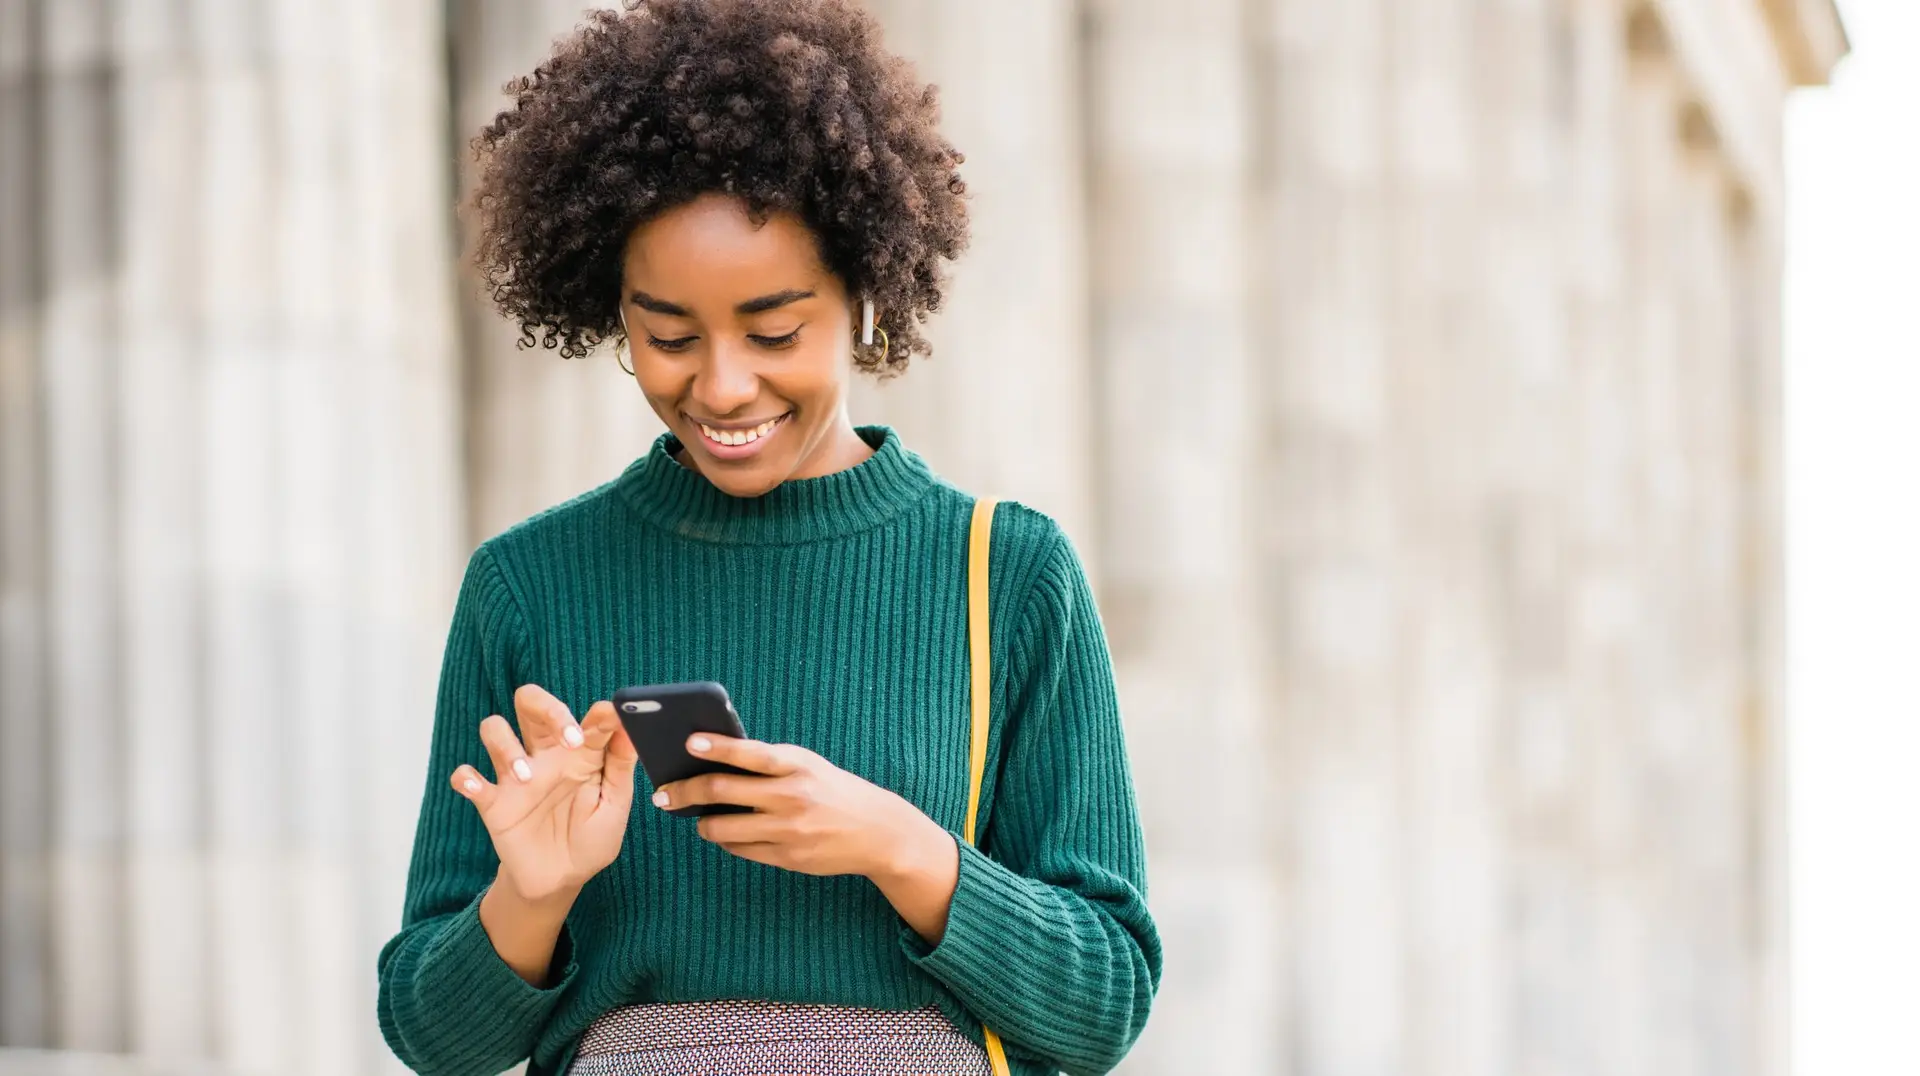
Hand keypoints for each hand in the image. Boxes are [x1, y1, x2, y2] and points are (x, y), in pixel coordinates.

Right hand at [451, 684, 638, 906]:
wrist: (560, 881)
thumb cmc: (591, 838)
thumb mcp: (614, 807)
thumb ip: (620, 768)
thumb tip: (631, 729)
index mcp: (580, 754)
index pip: (585, 718)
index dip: (599, 714)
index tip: (610, 717)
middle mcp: (545, 755)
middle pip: (530, 703)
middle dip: (544, 707)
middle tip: (568, 738)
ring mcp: (516, 775)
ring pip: (494, 728)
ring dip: (505, 745)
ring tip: (526, 778)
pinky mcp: (493, 801)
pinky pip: (467, 776)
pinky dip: (466, 777)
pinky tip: (477, 788)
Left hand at [656, 736, 950, 883]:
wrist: (876, 831)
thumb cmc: (832, 789)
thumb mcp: (808, 765)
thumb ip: (768, 761)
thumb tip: (714, 759)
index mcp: (797, 765)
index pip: (750, 752)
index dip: (717, 746)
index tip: (688, 742)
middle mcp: (791, 796)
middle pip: (722, 791)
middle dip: (684, 792)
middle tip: (664, 793)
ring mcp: (788, 829)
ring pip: (722, 828)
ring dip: (701, 823)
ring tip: (697, 817)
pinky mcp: (786, 857)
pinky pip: (739, 849)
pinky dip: (725, 840)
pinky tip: (725, 832)